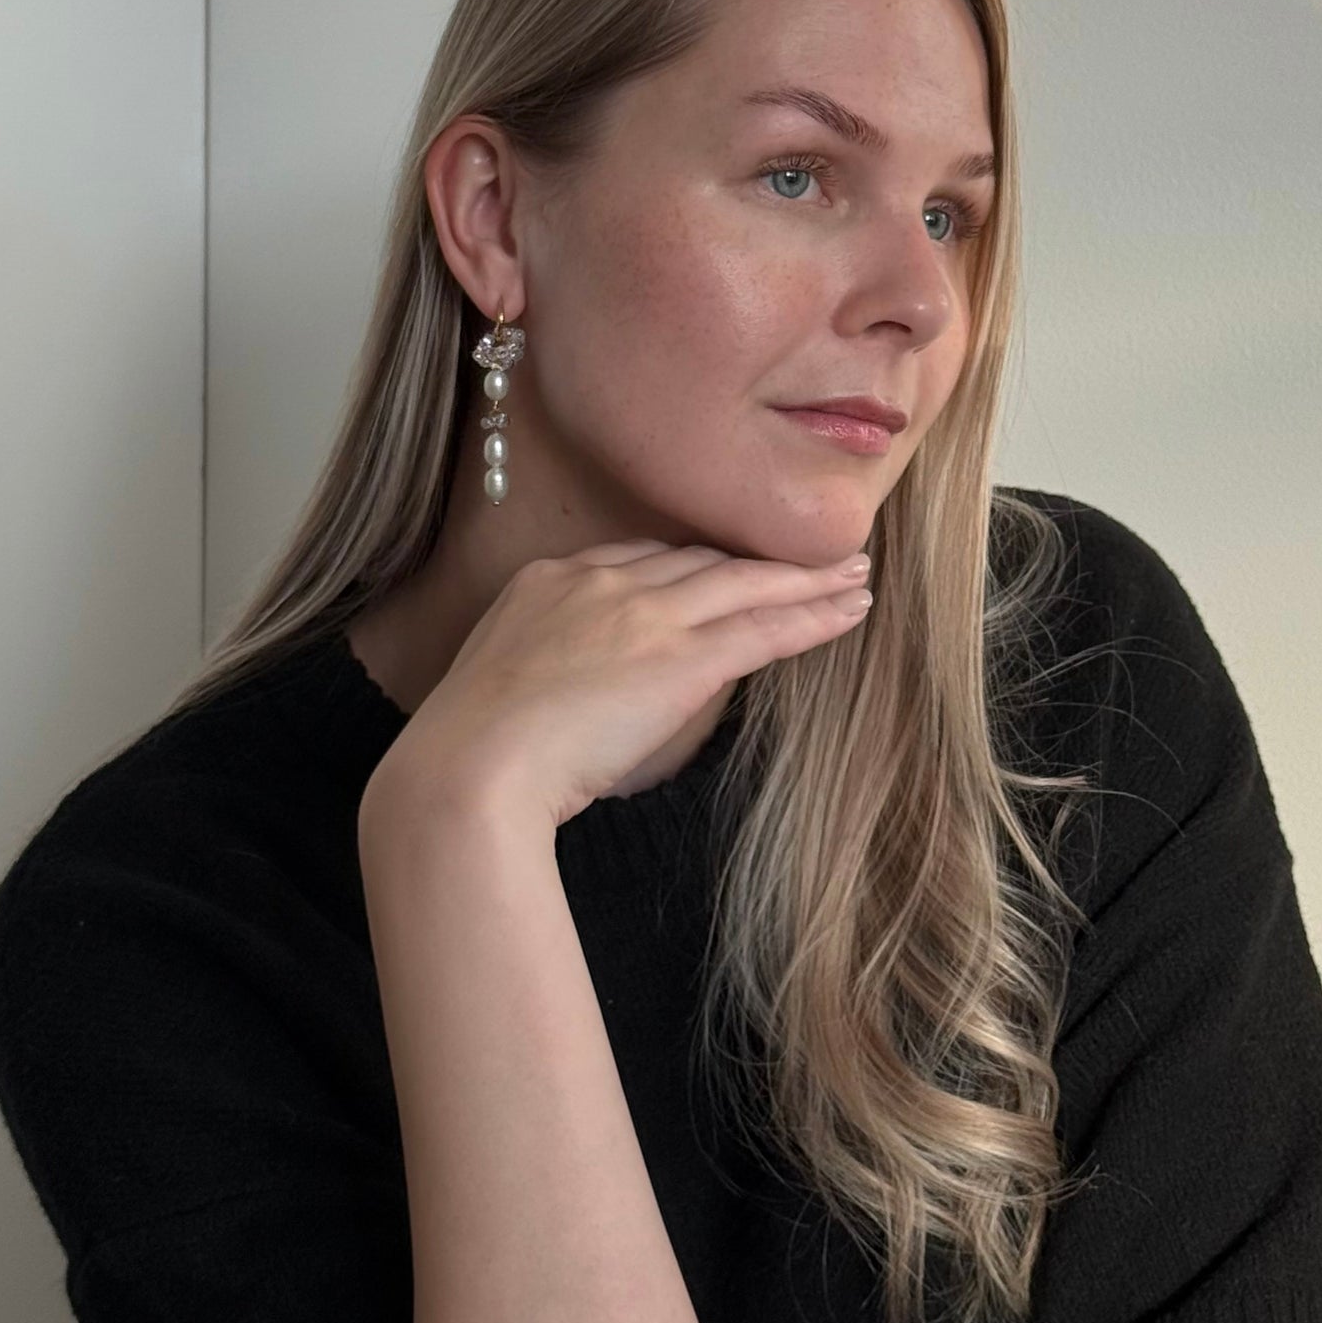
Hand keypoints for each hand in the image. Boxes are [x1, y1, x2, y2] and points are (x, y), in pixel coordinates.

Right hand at [359, 539, 872, 846]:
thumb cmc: (468, 754)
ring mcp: (644, 616)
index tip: (724, 567)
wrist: (467, 769)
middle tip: (808, 553)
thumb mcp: (502, 685)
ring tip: (854, 573)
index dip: (692, 564)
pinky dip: (814, 615)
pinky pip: (764, 629)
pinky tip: (851, 609)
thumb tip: (582, 694)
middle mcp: (600, 582)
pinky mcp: (681, 659)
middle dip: (756, 558)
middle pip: (700, 560)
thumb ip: (548, 670)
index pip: (640, 559)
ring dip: (807, 578)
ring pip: (745, 584)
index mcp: (548, 580)